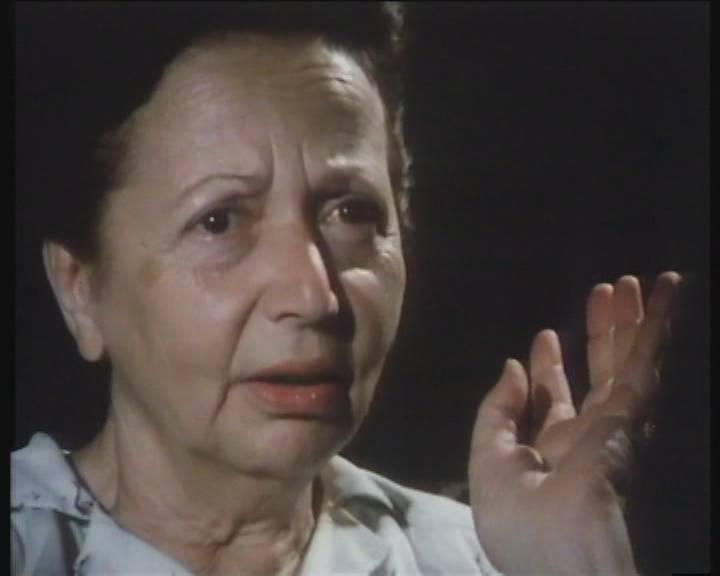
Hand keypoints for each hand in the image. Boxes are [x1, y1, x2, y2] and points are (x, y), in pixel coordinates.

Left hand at [468, 272, 680, 574]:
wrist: (561, 559)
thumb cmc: (519, 523)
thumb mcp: (488, 464)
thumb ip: (496, 414)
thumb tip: (512, 368)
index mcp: (552, 450)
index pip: (555, 400)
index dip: (550, 367)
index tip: (545, 337)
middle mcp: (587, 437)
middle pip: (597, 374)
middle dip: (600, 335)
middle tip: (605, 293)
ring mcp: (614, 428)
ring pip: (626, 362)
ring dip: (632, 322)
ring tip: (634, 283)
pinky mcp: (631, 418)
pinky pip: (644, 365)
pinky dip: (656, 328)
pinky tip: (665, 295)